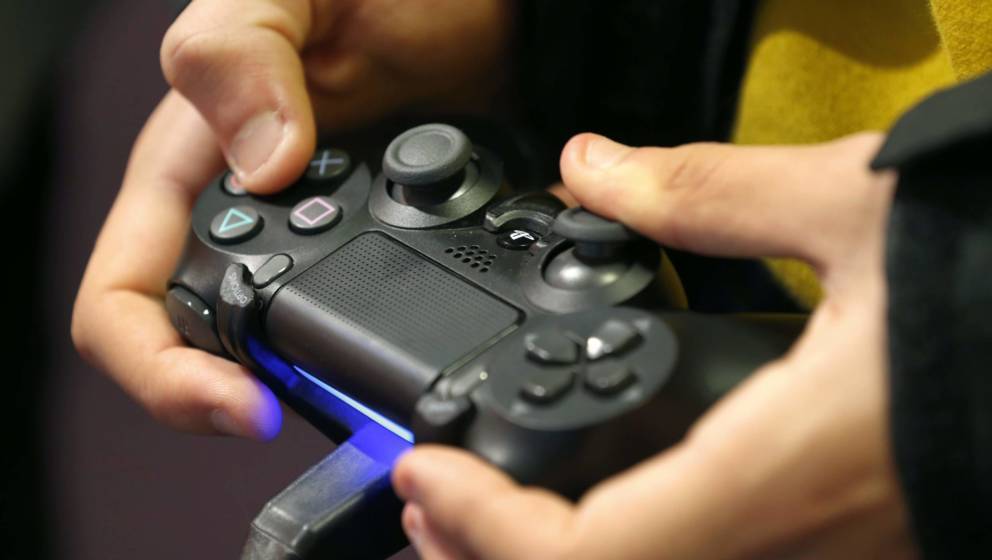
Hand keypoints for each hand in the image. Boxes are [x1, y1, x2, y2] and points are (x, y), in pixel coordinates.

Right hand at [73, 1, 511, 438]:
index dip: (162, 371)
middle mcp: (249, 219)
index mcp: (192, 168)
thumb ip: (242, 53)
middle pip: (206, 347)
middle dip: (253, 392)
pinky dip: (395, 341)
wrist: (493, 10)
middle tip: (331, 406)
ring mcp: (321, 243)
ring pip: (289, 347)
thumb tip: (261, 165)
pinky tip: (435, 336)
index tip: (243, 403)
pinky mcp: (388, 252)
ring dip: (326, 379)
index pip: (127, 300)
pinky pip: (376, 319)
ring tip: (387, 381)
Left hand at [392, 133, 918, 558]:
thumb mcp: (862, 210)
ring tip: (481, 519)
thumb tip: (601, 166)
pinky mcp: (855, 539)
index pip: (600, 549)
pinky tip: (609, 507)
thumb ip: (710, 194)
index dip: (492, 533)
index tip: (427, 477)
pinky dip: (631, 548)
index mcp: (795, 466)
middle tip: (430, 510)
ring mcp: (838, 554)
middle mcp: (811, 541)